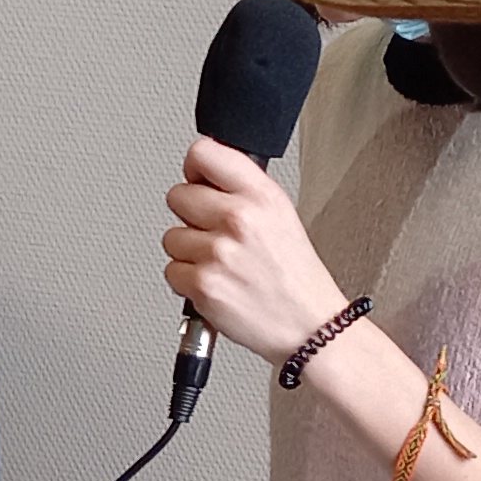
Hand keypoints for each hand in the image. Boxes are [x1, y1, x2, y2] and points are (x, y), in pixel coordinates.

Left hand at [162, 137, 347, 366]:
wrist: (309, 327)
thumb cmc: (295, 277)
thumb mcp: (282, 215)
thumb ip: (242, 191)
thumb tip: (202, 176)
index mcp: (261, 195)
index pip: (204, 153)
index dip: (195, 168)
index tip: (199, 180)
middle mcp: (239, 219)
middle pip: (177, 195)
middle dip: (189, 215)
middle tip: (213, 234)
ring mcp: (218, 252)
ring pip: (171, 237)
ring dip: (188, 252)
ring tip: (220, 264)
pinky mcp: (202, 284)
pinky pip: (171, 271)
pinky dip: (188, 281)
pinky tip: (216, 283)